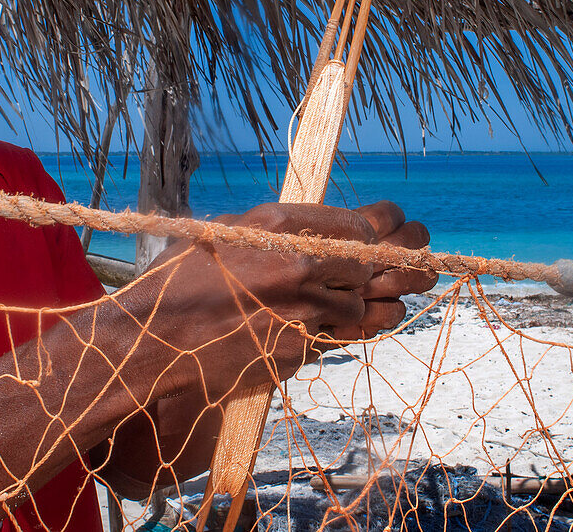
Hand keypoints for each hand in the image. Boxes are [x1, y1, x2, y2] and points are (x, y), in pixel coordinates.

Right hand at [123, 201, 434, 399]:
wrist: (152, 343)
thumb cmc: (180, 281)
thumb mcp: (228, 232)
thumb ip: (281, 228)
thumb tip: (327, 226)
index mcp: (281, 224)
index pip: (365, 221)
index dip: (390, 225)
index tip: (399, 227)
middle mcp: (299, 263)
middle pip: (379, 262)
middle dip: (401, 262)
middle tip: (420, 261)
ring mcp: (303, 310)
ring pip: (369, 304)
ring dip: (380, 301)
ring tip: (390, 295)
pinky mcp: (300, 350)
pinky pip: (345, 336)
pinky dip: (353, 329)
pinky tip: (351, 320)